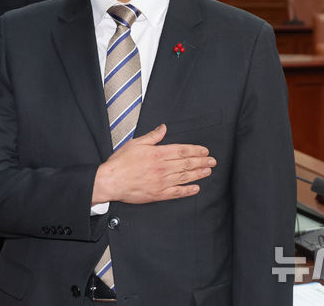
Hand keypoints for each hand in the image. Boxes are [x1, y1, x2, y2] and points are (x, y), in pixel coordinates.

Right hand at [92, 124, 215, 204]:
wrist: (111, 181)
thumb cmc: (120, 162)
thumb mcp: (136, 143)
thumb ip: (152, 137)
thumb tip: (163, 128)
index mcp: (158, 154)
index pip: (182, 151)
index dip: (195, 150)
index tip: (205, 151)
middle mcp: (162, 168)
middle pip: (186, 164)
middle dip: (201, 162)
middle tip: (212, 161)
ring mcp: (161, 182)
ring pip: (184, 177)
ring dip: (198, 174)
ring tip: (207, 171)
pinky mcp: (158, 194)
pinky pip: (177, 192)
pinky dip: (187, 190)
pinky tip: (195, 188)